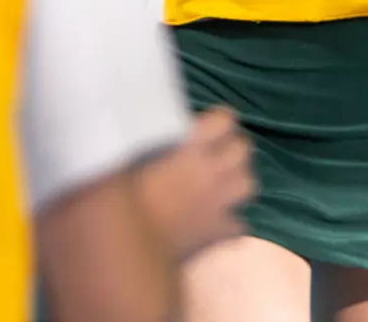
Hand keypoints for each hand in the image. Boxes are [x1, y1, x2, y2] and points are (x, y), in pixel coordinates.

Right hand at [137, 106, 256, 260]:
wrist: (124, 247)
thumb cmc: (119, 196)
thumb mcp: (128, 157)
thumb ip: (150, 142)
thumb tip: (157, 134)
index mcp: (191, 146)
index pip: (225, 120)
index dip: (220, 121)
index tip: (211, 124)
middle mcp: (212, 171)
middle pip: (243, 149)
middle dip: (232, 149)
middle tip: (216, 154)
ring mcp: (220, 203)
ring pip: (248, 184)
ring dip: (237, 181)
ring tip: (221, 184)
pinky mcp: (219, 234)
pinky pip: (238, 225)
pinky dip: (229, 223)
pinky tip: (214, 223)